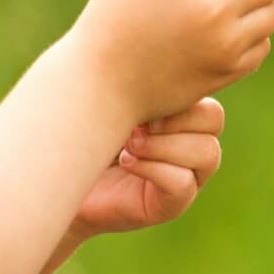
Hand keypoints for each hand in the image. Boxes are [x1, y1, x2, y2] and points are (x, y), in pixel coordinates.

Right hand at [69, 0, 273, 123]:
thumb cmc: (116, 14)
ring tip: (225, 15)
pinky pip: (262, 46)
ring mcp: (224, 39)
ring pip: (272, 13)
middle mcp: (213, 1)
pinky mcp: (228, 69)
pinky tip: (219, 41)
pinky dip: (248, 42)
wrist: (101, 78)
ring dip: (255, 12)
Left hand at [71, 97, 226, 236]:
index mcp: (184, 116)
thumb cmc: (84, 132)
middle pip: (214, 121)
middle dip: (175, 120)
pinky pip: (183, 184)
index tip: (139, 98)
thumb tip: (158, 68)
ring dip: (163, 145)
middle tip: (137, 125)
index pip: (209, 101)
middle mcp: (193, 144)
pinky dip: (153, 168)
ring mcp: (187, 177)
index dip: (182, 100)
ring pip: (207, 154)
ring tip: (129, 145)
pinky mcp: (171, 205)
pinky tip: (126, 162)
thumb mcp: (114, 101)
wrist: (60, 180)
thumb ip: (142, 88)